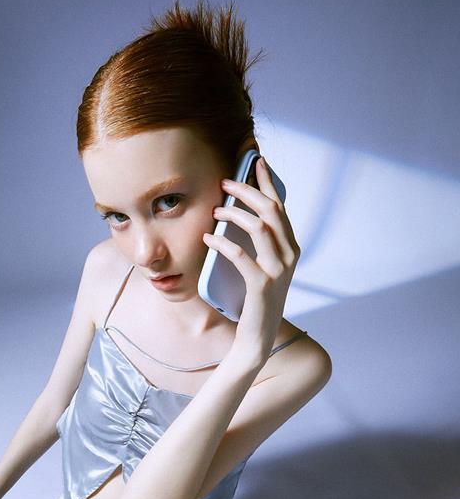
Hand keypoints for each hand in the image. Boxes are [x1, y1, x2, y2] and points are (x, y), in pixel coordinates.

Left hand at [203, 156, 300, 364]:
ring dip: (234, 213)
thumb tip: (240, 215)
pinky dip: (222, 242)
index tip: (254, 162)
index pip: (280, 207)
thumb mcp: (262, 268)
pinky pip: (240, 255)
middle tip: (224, 183)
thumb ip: (259, 245)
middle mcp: (289, 256)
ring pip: (259, 227)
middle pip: (271, 210)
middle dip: (247, 190)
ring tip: (215, 211)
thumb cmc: (254, 301)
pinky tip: (208, 238)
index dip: (268, 182)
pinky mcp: (261, 285)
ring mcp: (278, 271)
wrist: (258, 337)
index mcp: (291, 248)